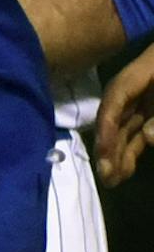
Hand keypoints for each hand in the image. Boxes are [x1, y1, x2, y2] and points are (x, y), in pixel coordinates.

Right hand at [97, 42, 153, 185]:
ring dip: (117, 154)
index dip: (107, 126)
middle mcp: (136, 87)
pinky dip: (131, 151)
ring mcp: (145, 99)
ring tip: (112, 180)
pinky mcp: (151, 111)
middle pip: (115, 117)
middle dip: (108, 147)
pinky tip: (124, 170)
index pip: (115, 98)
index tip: (103, 152)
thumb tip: (147, 137)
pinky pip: (137, 132)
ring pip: (124, 128)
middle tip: (105, 175)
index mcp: (141, 72)